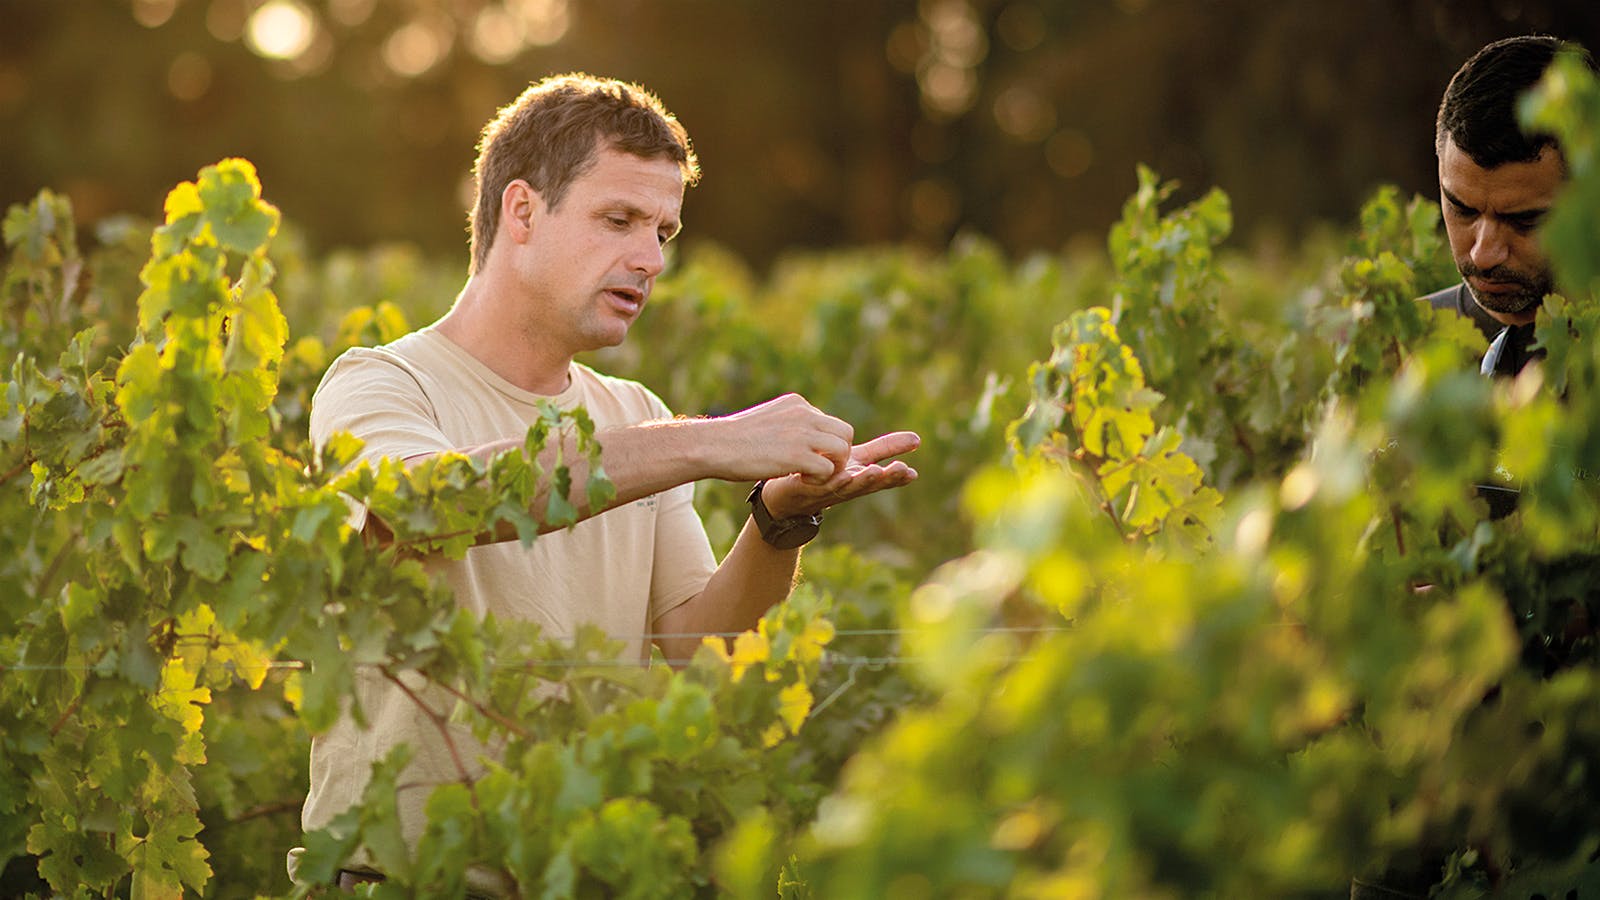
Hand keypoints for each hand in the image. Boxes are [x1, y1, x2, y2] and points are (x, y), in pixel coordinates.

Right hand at [710, 393, 854, 482]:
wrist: (713, 445)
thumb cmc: (734, 439)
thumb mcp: (767, 419)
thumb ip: (787, 423)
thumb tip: (798, 435)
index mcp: (797, 404)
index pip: (830, 422)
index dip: (825, 444)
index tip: (808, 457)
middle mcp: (804, 414)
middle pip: (845, 433)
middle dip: (838, 455)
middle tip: (820, 469)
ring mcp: (802, 434)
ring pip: (842, 450)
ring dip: (833, 468)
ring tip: (812, 476)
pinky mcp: (797, 455)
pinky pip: (828, 469)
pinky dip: (819, 480)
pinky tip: (801, 481)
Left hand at [759, 431, 920, 517]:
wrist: (783, 496)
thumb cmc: (824, 475)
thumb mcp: (857, 460)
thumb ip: (884, 450)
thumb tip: (918, 439)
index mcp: (859, 478)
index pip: (883, 479)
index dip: (897, 477)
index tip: (913, 473)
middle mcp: (845, 487)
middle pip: (868, 485)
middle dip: (885, 478)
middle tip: (901, 471)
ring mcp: (824, 490)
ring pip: (846, 486)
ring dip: (862, 480)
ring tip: (875, 471)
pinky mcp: (803, 489)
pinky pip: (818, 485)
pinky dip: (831, 480)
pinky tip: (841, 473)